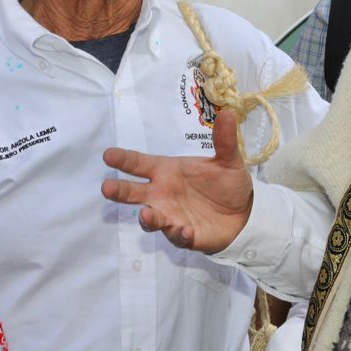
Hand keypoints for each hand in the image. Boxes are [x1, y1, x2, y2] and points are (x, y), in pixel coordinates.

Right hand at [101, 109, 253, 253]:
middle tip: (106, 188)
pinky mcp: (184, 236)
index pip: (139, 164)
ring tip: (147, 214)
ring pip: (150, 218)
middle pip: (133, 193)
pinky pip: (176, 236)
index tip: (108, 155)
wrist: (244, 212)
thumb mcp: (228, 161)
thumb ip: (224, 140)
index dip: (123, 159)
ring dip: (147, 217)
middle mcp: (162, 194)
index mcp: (167, 171)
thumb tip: (227, 114)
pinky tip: (185, 230)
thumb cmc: (226, 183)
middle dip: (119, 191)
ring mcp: (170, 216)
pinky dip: (178, 234)